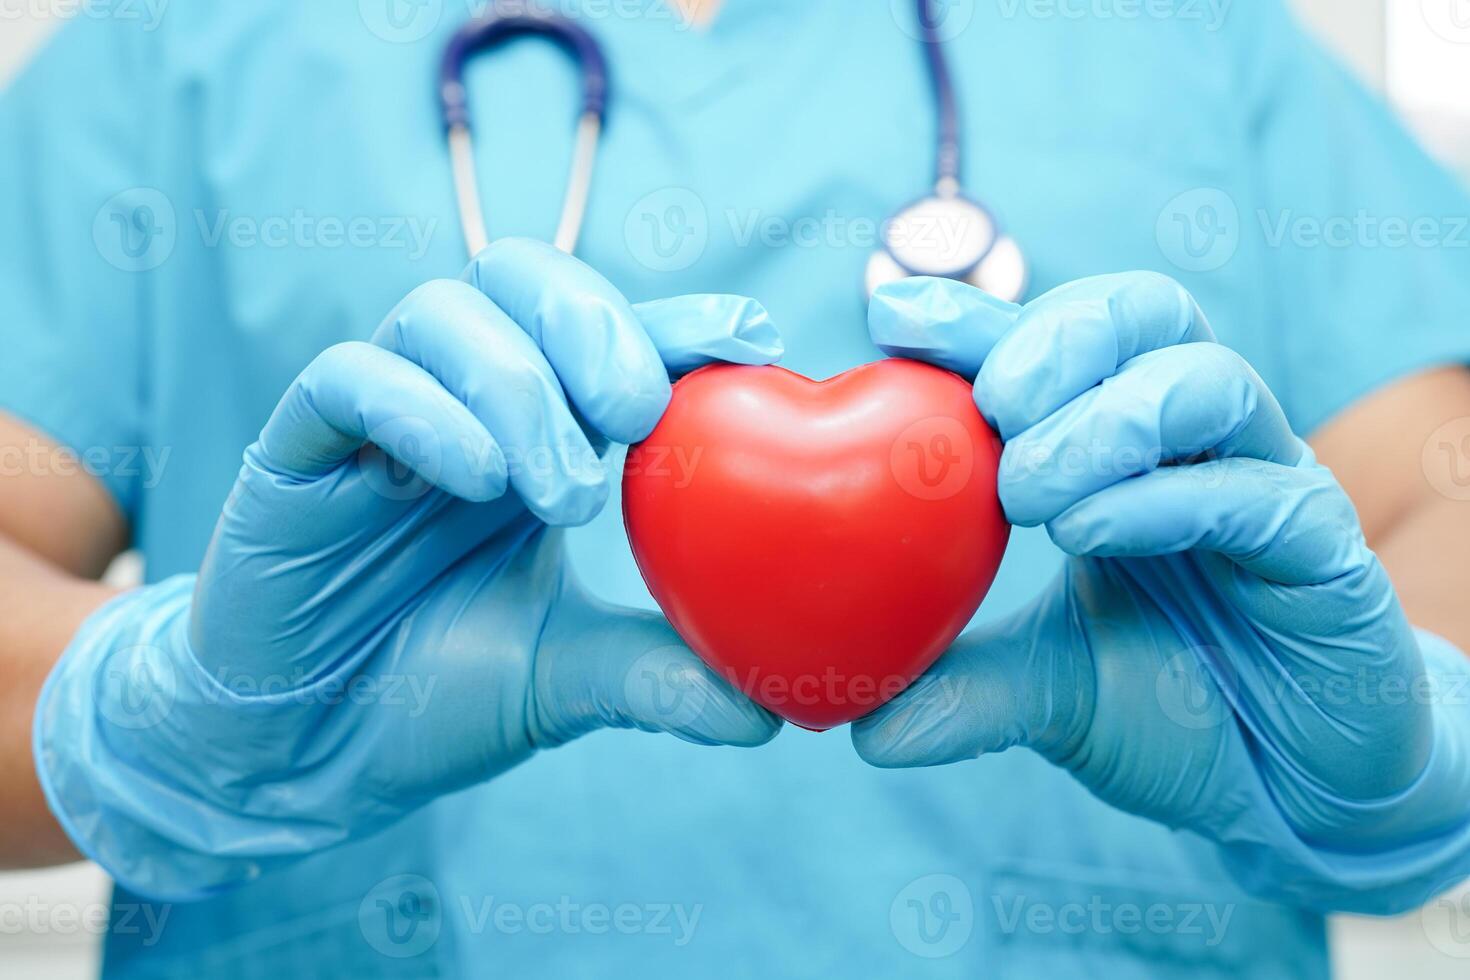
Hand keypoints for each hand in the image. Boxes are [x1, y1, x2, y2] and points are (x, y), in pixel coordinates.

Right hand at [35, 239, 782, 898]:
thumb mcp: (564, 679)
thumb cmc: (439, 695)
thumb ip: (656, 675)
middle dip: (593, 325)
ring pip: (442, 312)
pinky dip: (423, 411)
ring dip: (519, 386)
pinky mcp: (297, 451)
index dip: (677, 324)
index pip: (606, 338)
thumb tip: (765, 716)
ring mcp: (379, 419)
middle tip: (637, 415)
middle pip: (522, 276)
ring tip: (563, 493)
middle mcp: (462, 404)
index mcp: (536, 434)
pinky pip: (348, 377)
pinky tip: (479, 479)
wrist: (312, 755)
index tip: (754, 342)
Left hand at [853, 272, 1469, 910]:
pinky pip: (1259, 492)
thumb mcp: (1046, 693)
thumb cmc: (1170, 710)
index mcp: (1119, 447)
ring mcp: (1266, 483)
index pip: (1055, 343)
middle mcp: (1194, 443)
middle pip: (1147, 312)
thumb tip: (864, 729)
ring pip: (1209, 380)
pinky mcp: (1324, 549)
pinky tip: (1088, 530)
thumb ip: (963, 690)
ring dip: (1106, 418)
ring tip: (1026, 489)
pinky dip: (1163, 498)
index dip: (975, 317)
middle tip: (992, 407)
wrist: (1288, 795)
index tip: (890, 316)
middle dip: (1056, 338)